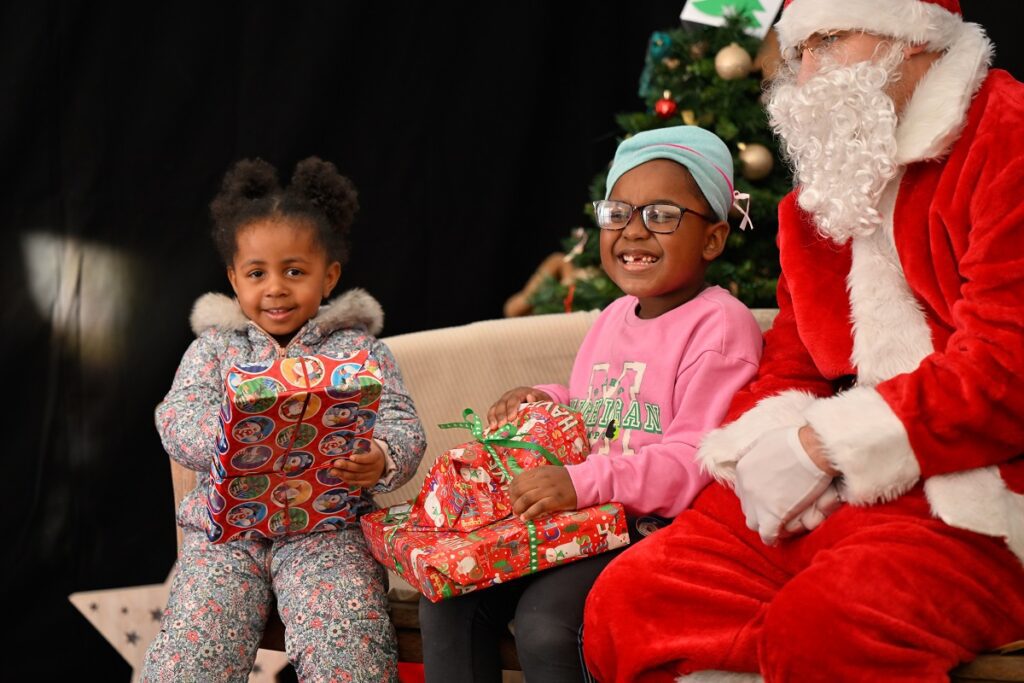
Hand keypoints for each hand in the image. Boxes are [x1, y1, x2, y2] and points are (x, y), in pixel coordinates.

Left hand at [328, 440, 385, 487]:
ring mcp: (372, 477)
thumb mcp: (368, 444)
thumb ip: (360, 441)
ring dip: (343, 474)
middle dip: (347, 466)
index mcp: (377, 456)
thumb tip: (345, 434)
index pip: (369, 458)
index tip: (350, 457)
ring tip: (333, 471)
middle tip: (336, 463)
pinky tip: (339, 475)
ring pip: (356, 477)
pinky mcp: (368, 484)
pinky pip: (356, 483)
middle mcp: (376, 468)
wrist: (380, 462)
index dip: (360, 459)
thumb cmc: (369, 450)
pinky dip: (347, 479)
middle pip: (360, 468)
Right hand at [487, 386, 552, 430]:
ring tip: (493, 427)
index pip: (514, 399)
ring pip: (495, 407)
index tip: (511, 418)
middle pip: (503, 403)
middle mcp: (509, 395)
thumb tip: (530, 397)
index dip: (511, 408)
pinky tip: (490, 428)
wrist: (534, 399)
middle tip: (501, 426)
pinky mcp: (498, 408)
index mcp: (521, 392)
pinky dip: (490, 419)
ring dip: (493, 417)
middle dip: (501, 415)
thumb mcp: (543, 400)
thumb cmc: (539, 402)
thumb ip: (539, 400)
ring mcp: (503, 401)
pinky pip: (492, 412)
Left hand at [509, 467, 576, 520]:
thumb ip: (534, 478)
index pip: (517, 480)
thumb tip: (519, 488)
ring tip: (518, 514)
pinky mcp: (555, 500)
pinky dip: (529, 513)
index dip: (511, 491)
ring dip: (518, 508)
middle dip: (513, 501)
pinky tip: (525, 518)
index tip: (513, 499)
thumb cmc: (565, 479)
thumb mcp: (547, 473)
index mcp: (538, 472)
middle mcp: (541, 479)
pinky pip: (538, 507)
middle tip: (515, 509)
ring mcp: (548, 489)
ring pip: (526, 498)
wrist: (584, 481)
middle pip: (519, 490)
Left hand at [734, 426, 832, 545]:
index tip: (766, 498)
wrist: (812, 449)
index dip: (755, 496)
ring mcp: (758, 502)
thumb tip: (742, 455)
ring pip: (753, 523)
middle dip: (758, 510)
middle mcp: (745, 487)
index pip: (742, 490)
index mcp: (742, 470)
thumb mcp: (763, 439)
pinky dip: (771, 538)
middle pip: (747, 506)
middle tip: (773, 511)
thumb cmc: (794, 441)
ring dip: (763, 524)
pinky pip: (767, 535)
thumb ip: (751, 450)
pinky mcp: (773, 515)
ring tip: (775, 525)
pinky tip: (776, 539)